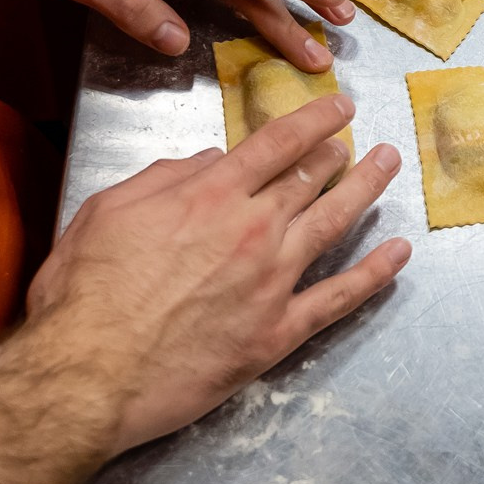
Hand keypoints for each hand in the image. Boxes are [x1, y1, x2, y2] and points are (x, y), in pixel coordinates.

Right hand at [22, 95, 408, 451]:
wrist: (87, 376)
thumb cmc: (84, 295)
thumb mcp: (106, 210)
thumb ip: (164, 177)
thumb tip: (208, 159)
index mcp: (210, 195)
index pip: (277, 144)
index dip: (314, 120)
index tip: (338, 107)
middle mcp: (252, 231)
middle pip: (310, 180)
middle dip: (338, 154)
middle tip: (356, 141)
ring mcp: (272, 283)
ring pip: (334, 224)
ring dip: (366, 191)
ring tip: (388, 166)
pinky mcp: (278, 334)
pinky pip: (339, 298)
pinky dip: (375, 274)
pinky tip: (399, 253)